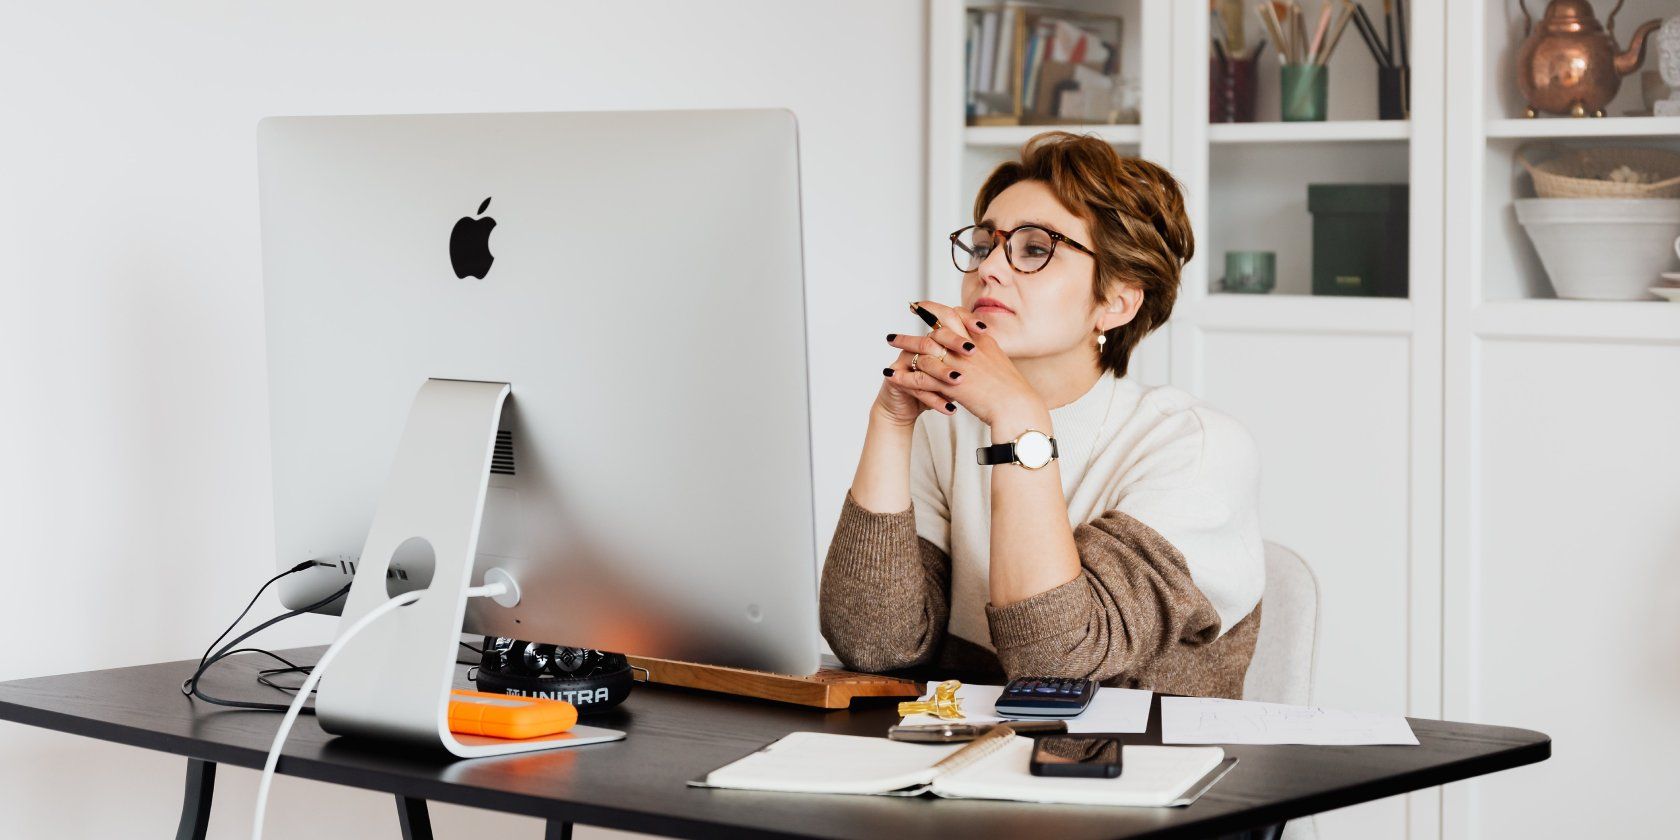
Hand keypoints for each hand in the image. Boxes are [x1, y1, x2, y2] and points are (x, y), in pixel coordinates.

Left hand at [880, 301, 1044, 427]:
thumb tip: (976, 342)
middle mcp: (968, 348)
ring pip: (924, 349)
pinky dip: (904, 376)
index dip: (938, 307)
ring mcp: (958, 365)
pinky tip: (891, 375)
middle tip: (907, 309)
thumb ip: (984, 349)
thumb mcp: (998, 361)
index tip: (923, 304)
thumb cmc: (1011, 390)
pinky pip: (920, 378)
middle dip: (918, 318)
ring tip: (890, 340)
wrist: (1017, 407)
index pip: (956, 314)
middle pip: (937, 326)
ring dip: (905, 343)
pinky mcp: (950, 384)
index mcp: (980, 340)